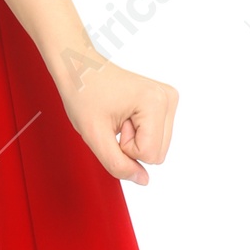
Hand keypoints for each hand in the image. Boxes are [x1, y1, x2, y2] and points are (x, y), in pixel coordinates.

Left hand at [53, 45, 177, 185]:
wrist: (80, 68)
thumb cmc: (83, 94)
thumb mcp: (94, 135)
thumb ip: (118, 164)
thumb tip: (143, 181)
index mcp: (156, 102)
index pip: (149, 155)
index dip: (124, 149)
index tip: (112, 123)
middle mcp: (169, 98)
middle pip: (157, 154)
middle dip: (131, 145)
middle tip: (114, 121)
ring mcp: (169, 99)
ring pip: (157, 148)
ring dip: (134, 140)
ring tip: (118, 117)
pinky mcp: (165, 102)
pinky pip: (156, 137)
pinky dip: (138, 133)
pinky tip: (124, 115)